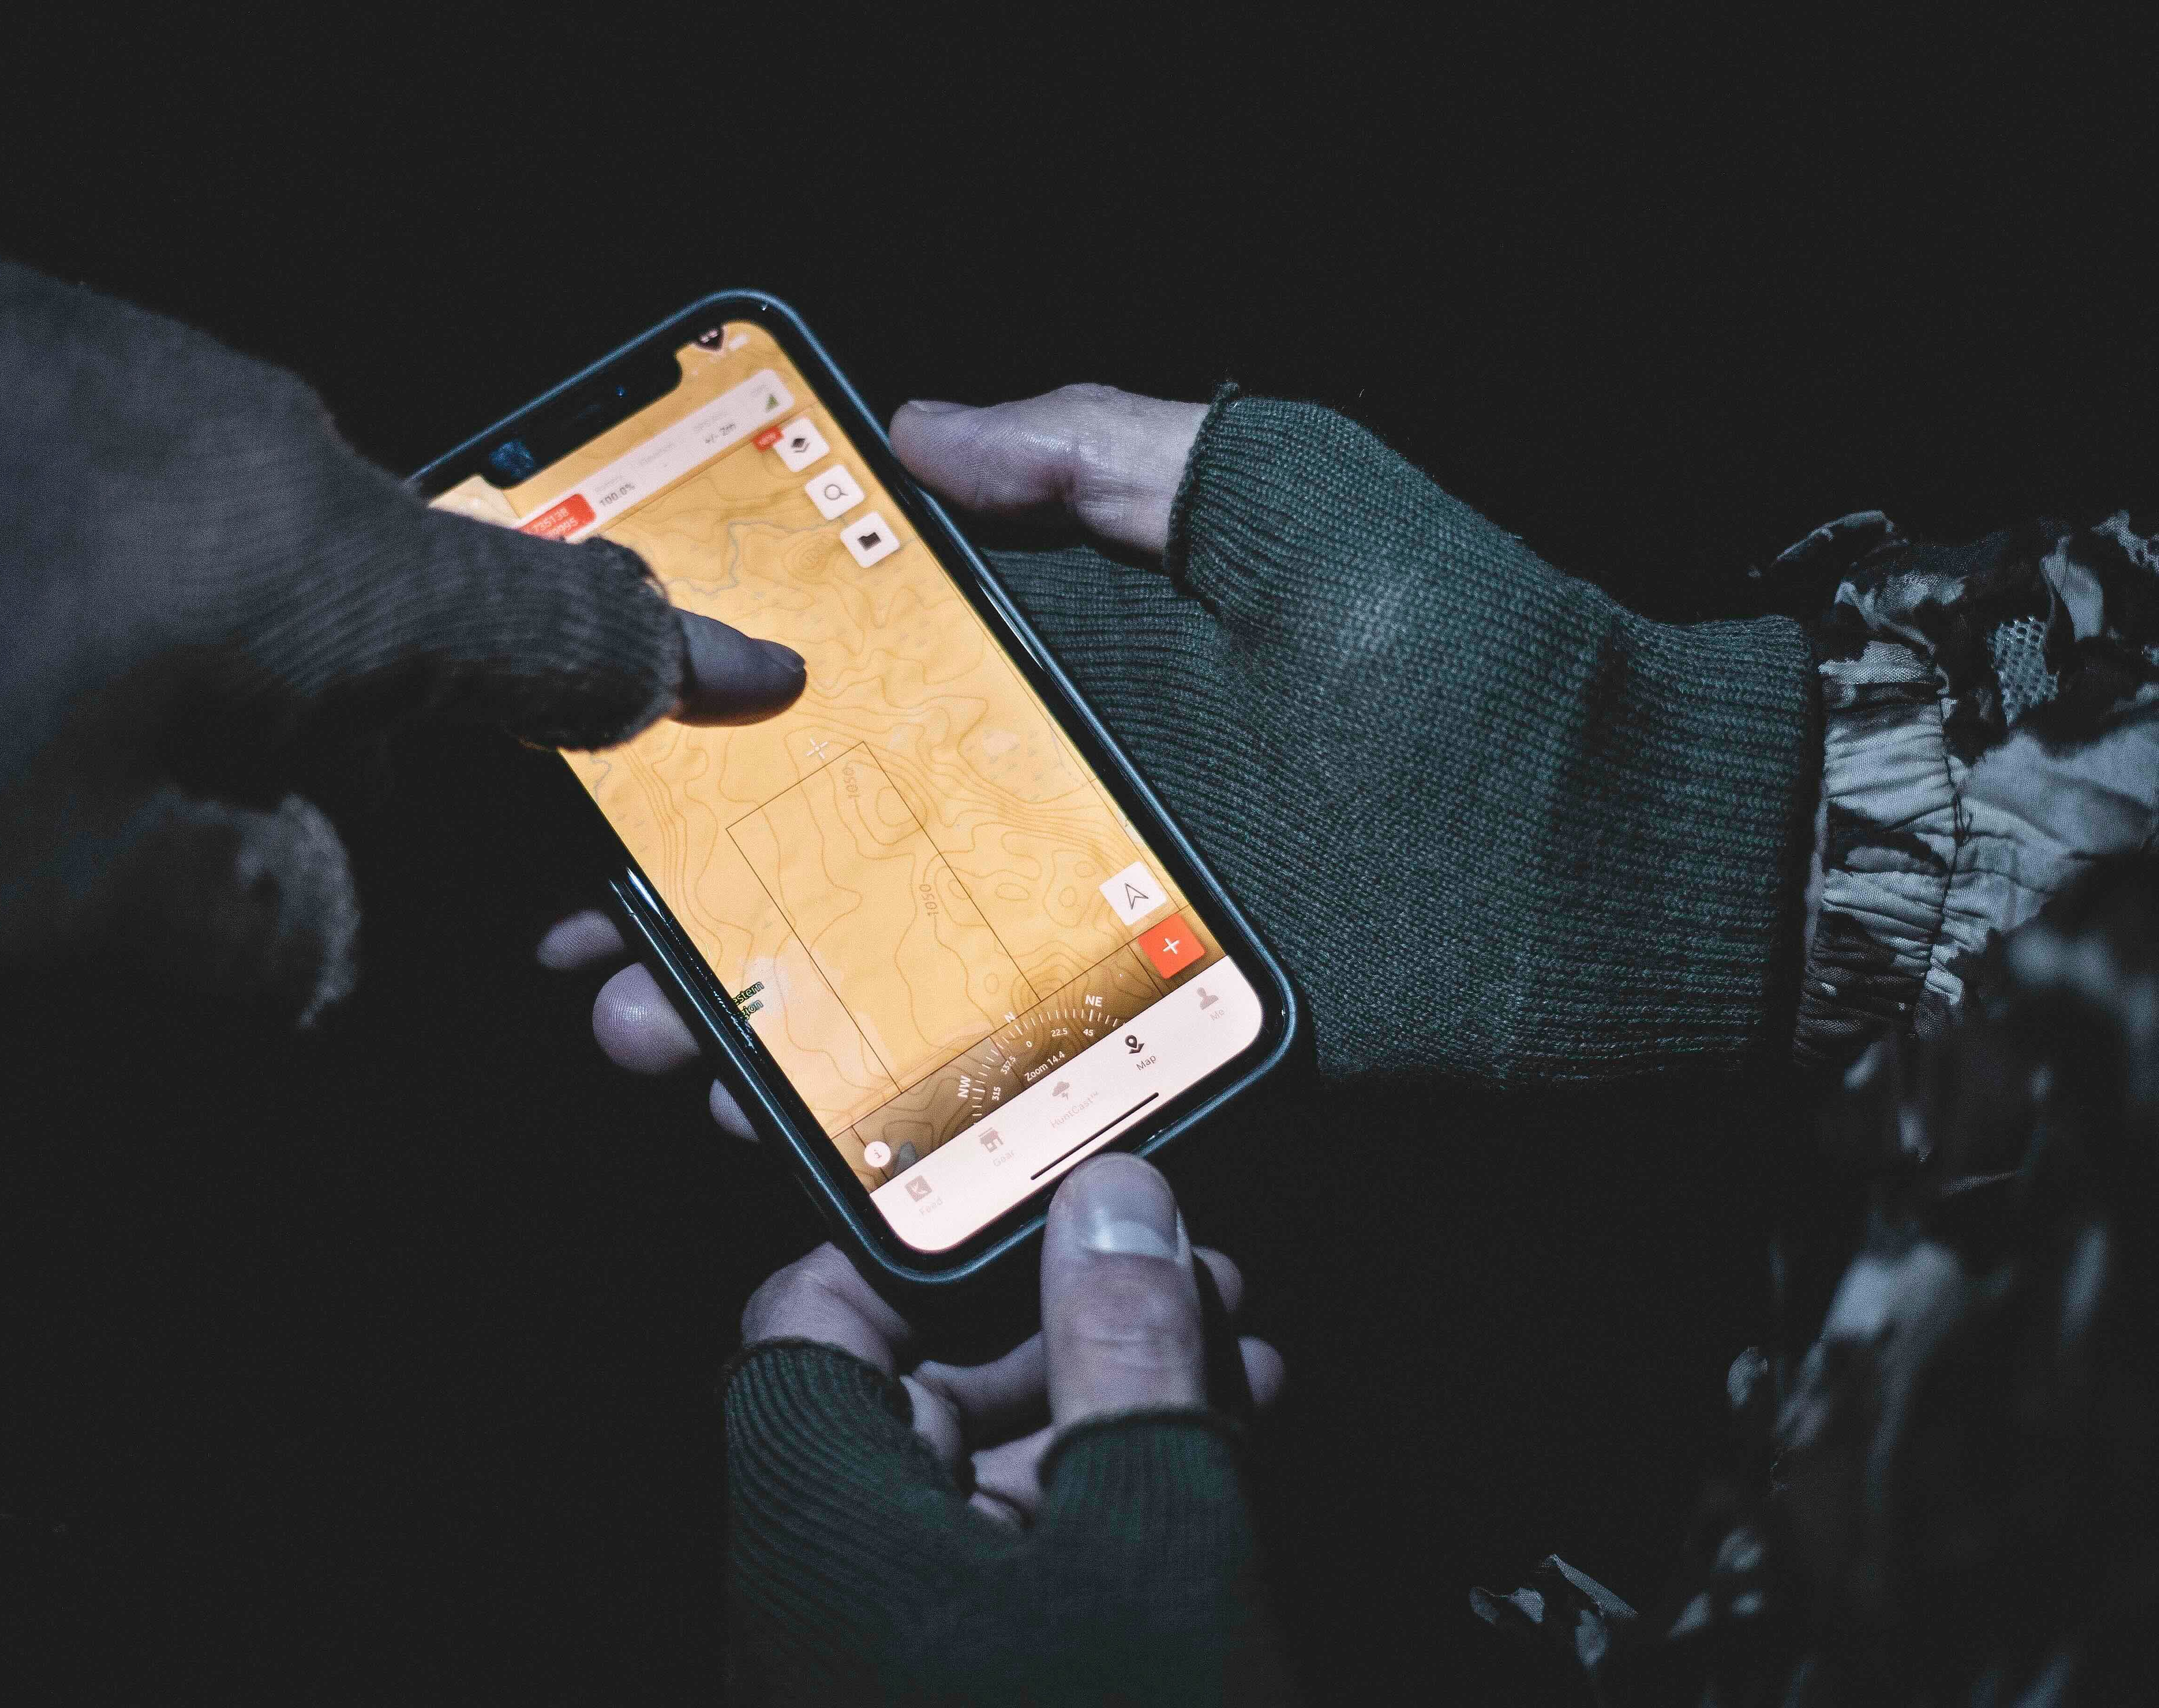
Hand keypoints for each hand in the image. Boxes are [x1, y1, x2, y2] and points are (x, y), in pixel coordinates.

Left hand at [0, 231, 804, 1025]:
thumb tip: (325, 930)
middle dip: (349, 727)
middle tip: (228, 811)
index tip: (765, 677)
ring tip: (43, 719)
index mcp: (330, 574)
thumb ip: (257, 929)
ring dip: (202, 656)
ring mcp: (168, 378)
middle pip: (392, 613)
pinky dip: (117, 577)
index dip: (676, 672)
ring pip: (257, 556)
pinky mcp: (61, 347)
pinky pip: (152, 488)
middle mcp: (282, 452)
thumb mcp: (57, 884)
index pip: (564, 630)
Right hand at [558, 373, 1818, 1091]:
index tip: (617, 771)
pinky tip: (792, 1130)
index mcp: (1074, 693)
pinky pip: (1007, 1095)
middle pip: (849, 873)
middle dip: (712, 910)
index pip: (864, 721)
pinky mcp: (1160, 1054)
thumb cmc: (1463, 642)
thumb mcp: (1279, 486)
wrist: (1626, 849)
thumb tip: (923, 423)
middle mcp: (1068, 827)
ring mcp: (1107, 952)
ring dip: (764, 1025)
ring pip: (898, 995)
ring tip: (652, 1044)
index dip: (736, 748)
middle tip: (589, 949)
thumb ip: (1100, 455)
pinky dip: (903, 1120)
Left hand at [724, 1154, 1291, 1698]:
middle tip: (1179, 1256)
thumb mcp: (1154, 1538)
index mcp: (820, 1526)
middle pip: (916, 1388)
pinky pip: (1021, 1555)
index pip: (814, 1319)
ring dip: (1107, 1393)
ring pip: (987, 1470)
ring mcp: (895, 1632)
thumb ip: (1127, 1358)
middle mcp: (826, 1576)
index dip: (919, 1236)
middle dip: (1062, 1309)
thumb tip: (1113, 1202)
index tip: (1035, 1188)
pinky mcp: (967, 1673)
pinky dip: (1108, 1490)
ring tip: (1228, 1342)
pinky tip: (1216, 1444)